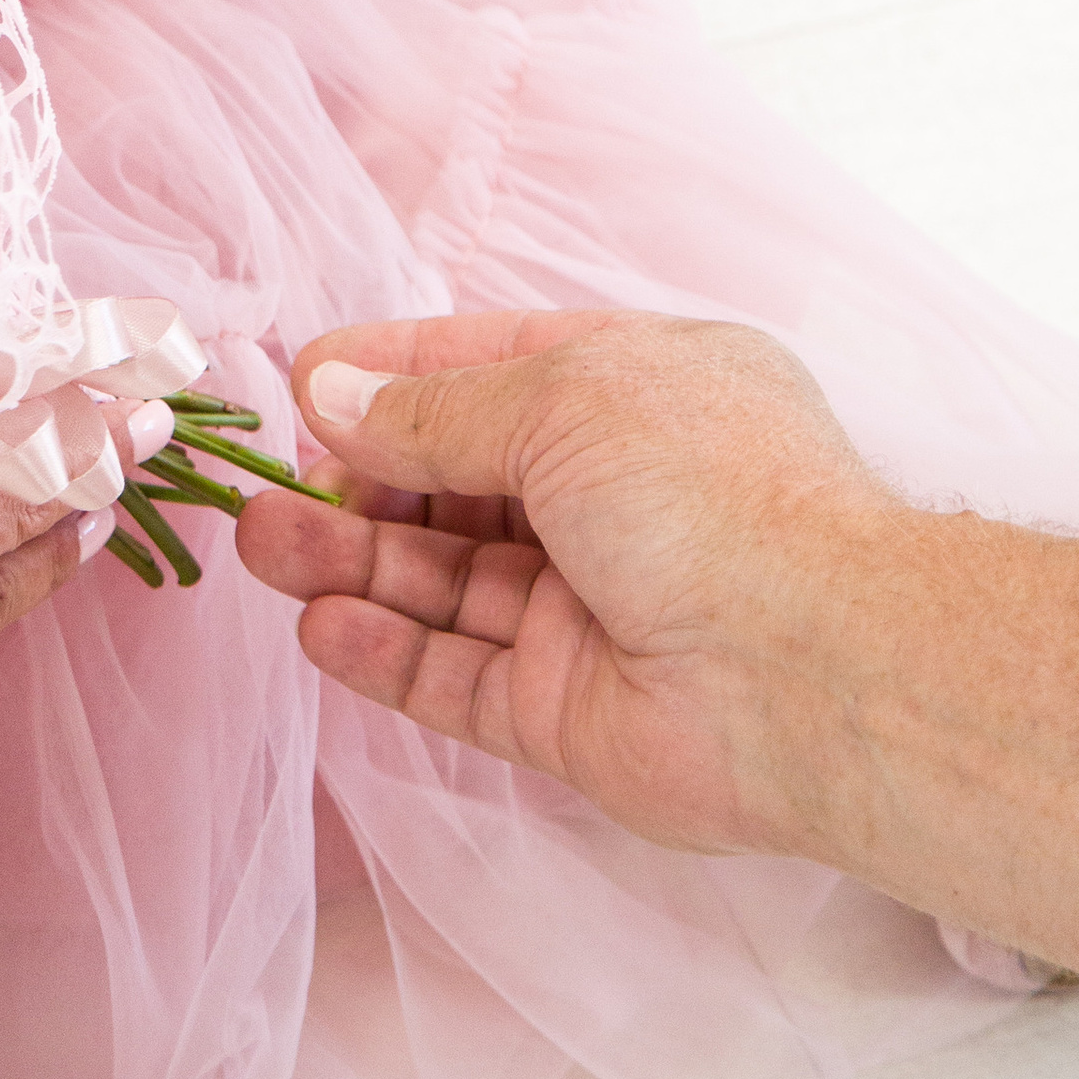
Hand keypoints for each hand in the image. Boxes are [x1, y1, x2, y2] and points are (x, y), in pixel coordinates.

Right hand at [234, 312, 893, 859]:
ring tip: (262, 546)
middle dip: (357, 478)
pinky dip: (384, 650)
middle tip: (270, 485)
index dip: (391, 372)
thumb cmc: (705, 494)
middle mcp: (610, 497)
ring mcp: (586, 607)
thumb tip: (330, 388)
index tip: (298, 379)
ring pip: (440, 579)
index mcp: (633, 393)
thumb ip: (432, 408)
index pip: (488, 368)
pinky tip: (320, 627)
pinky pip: (454, 674)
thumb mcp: (560, 399)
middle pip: (453, 481)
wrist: (816, 672)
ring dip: (349, 560)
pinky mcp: (564, 709)